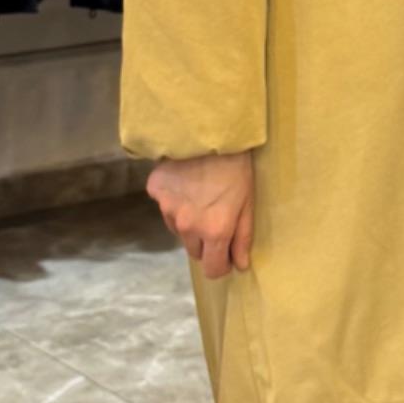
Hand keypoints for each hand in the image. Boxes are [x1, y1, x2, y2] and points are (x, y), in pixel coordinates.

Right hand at [146, 152, 255, 278]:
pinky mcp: (155, 192)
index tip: (227, 254)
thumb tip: (241, 265)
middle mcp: (187, 227)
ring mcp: (167, 210)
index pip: (212, 269)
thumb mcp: (248, 203)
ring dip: (189, 223)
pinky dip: (175, 201)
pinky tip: (186, 184)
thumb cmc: (237, 168)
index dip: (221, 265)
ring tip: (201, 197)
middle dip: (206, 243)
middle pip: (195, 252)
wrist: (209, 133)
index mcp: (214, 232)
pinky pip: (165, 207)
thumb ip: (243, 238)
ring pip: (178, 230)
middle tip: (216, 218)